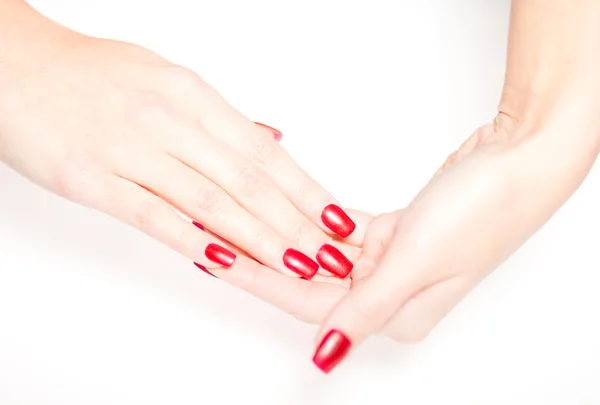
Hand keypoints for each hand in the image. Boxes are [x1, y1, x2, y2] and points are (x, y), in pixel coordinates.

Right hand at [0, 2, 358, 278]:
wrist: (12, 64)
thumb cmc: (91, 74)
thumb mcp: (164, 80)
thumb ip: (218, 119)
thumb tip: (271, 139)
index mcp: (192, 95)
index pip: (265, 152)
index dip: (307, 190)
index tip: (338, 219)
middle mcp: (170, 120)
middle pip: (248, 181)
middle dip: (297, 224)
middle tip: (332, 255)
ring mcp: (131, 151)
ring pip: (210, 201)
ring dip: (260, 239)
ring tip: (298, 266)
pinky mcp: (92, 179)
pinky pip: (152, 215)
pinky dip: (192, 240)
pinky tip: (225, 263)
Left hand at [206, 111, 599, 373]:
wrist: (518, 161)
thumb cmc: (483, 211)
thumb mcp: (418, 262)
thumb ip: (365, 309)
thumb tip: (326, 355)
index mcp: (394, 315)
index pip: (308, 301)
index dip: (258, 278)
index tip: (216, 257)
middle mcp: (387, 295)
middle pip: (308, 279)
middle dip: (261, 256)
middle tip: (213, 233)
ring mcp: (387, 264)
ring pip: (319, 255)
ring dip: (281, 236)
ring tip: (236, 218)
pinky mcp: (389, 235)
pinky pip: (338, 233)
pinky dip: (312, 222)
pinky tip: (280, 211)